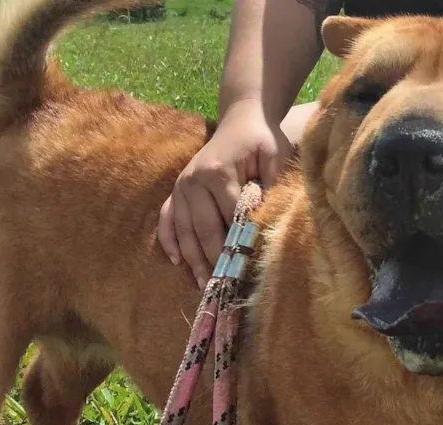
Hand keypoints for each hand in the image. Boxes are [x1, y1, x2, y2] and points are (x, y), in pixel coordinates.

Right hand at [158, 99, 291, 288]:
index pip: (230, 217)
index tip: (247, 269)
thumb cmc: (261, 139)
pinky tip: (176, 262)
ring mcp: (181, 186)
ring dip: (193, 259)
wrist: (240, 119)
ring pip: (184, 230)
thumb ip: (270, 184)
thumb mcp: (274, 155)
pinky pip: (167, 219)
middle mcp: (193, 180)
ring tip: (203, 284)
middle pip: (204, 229)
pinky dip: (169, 241)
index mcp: (218, 172)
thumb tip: (264, 220)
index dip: (239, 244)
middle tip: (225, 287)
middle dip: (215, 259)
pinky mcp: (176, 190)